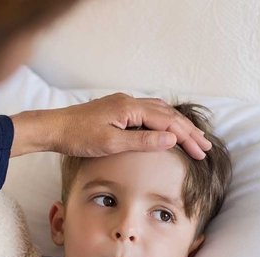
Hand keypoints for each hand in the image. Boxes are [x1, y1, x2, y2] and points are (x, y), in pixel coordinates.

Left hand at [10, 93, 211, 159]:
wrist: (54, 128)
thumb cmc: (78, 138)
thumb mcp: (112, 143)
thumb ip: (143, 141)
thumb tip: (172, 138)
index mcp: (130, 108)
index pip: (168, 122)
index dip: (187, 137)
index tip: (201, 152)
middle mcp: (130, 102)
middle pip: (168, 114)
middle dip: (188, 131)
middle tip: (205, 147)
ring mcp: (123, 104)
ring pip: (159, 111)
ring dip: (177, 125)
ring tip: (193, 137)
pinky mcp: (117, 109)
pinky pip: (148, 112)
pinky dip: (163, 120)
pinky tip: (166, 127)